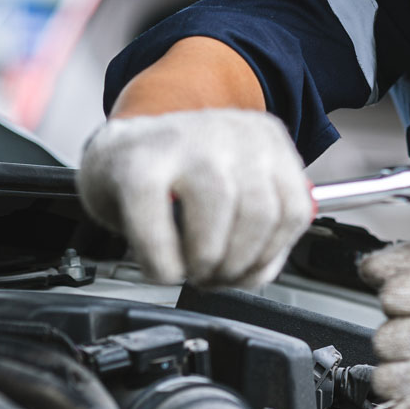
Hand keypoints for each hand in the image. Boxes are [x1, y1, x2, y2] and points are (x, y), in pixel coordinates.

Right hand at [77, 109, 310, 286]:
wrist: (116, 149)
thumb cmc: (178, 177)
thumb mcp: (235, 187)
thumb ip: (259, 228)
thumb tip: (258, 272)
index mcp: (264, 138)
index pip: (293, 210)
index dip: (270, 256)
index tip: (246, 270)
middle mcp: (231, 133)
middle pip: (259, 216)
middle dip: (236, 265)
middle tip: (212, 275)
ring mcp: (185, 143)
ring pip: (215, 223)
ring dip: (203, 264)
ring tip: (188, 269)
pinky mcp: (137, 164)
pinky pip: (158, 233)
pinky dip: (162, 263)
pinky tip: (160, 265)